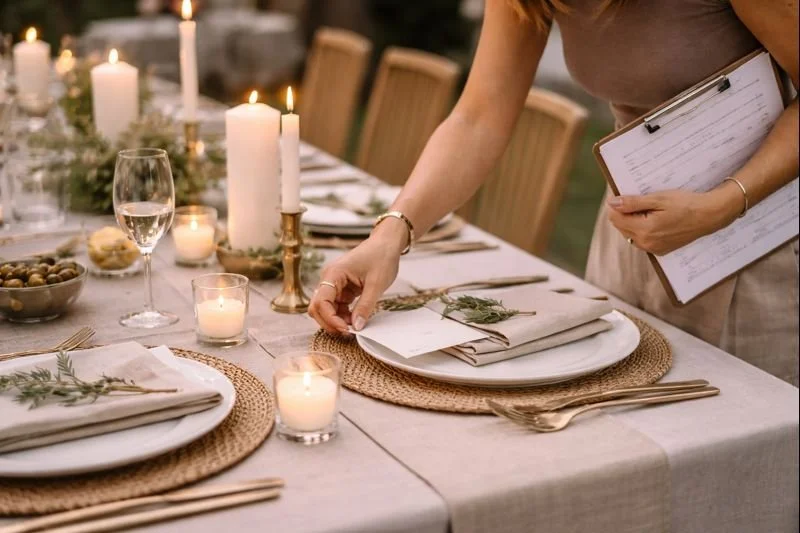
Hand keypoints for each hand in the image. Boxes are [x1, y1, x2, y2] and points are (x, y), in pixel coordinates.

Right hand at [308, 222, 405, 333]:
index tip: (346, 329)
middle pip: (317, 307)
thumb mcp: (376, 284)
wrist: (386, 244)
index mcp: (334, 274)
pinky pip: (336, 306)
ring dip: (336, 320)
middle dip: (329, 322)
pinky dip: (342, 315)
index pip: (321, 302)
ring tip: (354, 326)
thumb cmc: (381, 257)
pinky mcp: (341, 288)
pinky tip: (354, 320)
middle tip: (348, 333)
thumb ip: (365, 306)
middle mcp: (329, 279)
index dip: (330, 319)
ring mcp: (334, 284)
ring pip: (326, 309)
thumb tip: (357, 327)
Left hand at [606, 187, 741, 254]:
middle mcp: (646, 243)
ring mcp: (653, 249)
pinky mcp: (660, 250)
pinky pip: (642, 240)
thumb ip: (633, 203)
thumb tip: (612, 203)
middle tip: (642, 201)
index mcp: (644, 230)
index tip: (627, 196)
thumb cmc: (685, 204)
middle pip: (621, 227)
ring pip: (631, 234)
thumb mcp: (658, 199)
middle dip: (626, 214)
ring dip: (634, 222)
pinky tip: (656, 220)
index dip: (618, 205)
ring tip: (651, 210)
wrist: (709, 216)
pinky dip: (643, 229)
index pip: (615, 218)